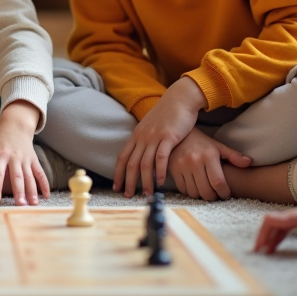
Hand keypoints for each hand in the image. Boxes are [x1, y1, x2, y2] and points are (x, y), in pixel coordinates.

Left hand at [0, 101, 45, 205]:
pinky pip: (40, 173)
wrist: (15, 125)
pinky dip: (44, 185)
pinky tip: (46, 196)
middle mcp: (13, 158)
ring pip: (29, 177)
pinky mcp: (34, 160)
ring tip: (33, 204)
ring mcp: (25, 159)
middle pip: (17, 176)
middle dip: (19, 191)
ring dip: (32, 191)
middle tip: (19, 204)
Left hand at [114, 77, 206, 197]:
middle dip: (128, 182)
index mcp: (137, 135)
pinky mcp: (169, 137)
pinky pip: (161, 157)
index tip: (116, 187)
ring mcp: (155, 137)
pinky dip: (160, 171)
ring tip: (147, 194)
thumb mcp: (151, 126)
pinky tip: (161, 182)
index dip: (118, 173)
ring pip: (145, 163)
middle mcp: (143, 137)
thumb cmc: (168, 114)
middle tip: (128, 196)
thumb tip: (142, 153)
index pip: (122, 157)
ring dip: (145, 181)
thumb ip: (145, 139)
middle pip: (131, 164)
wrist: (180, 98)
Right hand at [166, 128, 250, 200]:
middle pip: (206, 191)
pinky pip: (183, 190)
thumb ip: (233, 156)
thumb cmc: (201, 143)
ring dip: (201, 196)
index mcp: (208, 156)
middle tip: (216, 195)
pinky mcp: (173, 170)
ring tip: (205, 190)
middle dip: (213, 197)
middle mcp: (194, 162)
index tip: (226, 194)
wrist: (178, 134)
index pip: (218, 182)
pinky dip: (190, 192)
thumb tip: (249, 162)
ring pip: (194, 193)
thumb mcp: (218, 146)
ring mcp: (182, 167)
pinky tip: (195, 187)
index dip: (224, 193)